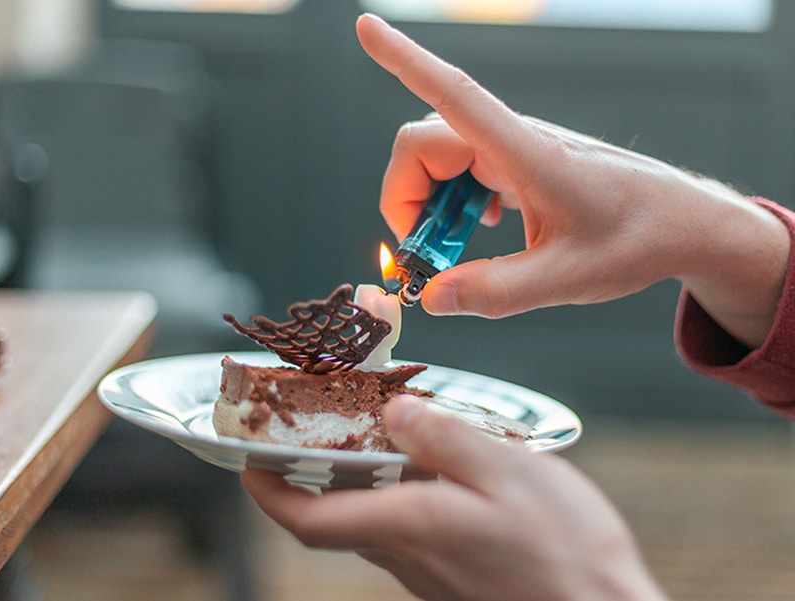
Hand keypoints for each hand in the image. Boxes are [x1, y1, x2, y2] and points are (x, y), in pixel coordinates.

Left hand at [242, 395, 667, 600]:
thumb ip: (446, 439)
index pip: (308, 519)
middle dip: (306, 474)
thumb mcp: (511, 473)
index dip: (267, 490)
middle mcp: (408, 555)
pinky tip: (427, 468)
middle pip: (332, 517)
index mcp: (411, 524)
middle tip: (304, 427)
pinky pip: (405, 531)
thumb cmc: (568, 555)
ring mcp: (429, 571)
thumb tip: (394, 411)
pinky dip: (394, 495)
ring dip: (351, 482)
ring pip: (368, 522)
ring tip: (366, 431)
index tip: (247, 459)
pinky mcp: (452, 577)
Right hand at [356, 14, 789, 348]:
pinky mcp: (518, 163)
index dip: (404, 60)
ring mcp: (513, 150)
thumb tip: (432, 297)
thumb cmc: (637, 240)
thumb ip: (496, 292)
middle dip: (407, 203)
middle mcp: (512, 141)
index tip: (365, 28)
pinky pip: (461, 171)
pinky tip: (483, 232)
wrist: (682, 224)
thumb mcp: (566, 279)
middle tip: (427, 262)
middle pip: (422, 147)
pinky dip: (452, 207)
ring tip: (458, 256)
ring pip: (438, 161)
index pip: (453, 95)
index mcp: (525, 154)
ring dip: (430, 210)